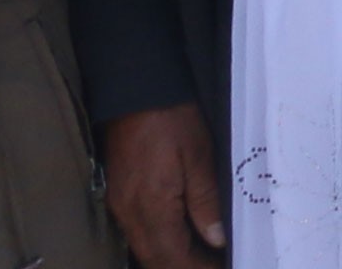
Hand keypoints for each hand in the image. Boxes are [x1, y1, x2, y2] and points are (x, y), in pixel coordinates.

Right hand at [101, 102, 227, 266]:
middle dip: (186, 267)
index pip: (172, 258)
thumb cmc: (170, 118)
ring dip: (173, 258)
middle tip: (216, 263)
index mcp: (151, 207)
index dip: (198, 268)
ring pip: (146, 249)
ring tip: (204, 255)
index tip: (221, 267)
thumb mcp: (199, 156)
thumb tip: (216, 238)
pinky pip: (138, 234)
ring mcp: (120, 206)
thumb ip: (205, 201)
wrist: (135, 90)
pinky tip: (181, 237)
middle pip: (156, 260)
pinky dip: (161, 243)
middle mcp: (130, 214)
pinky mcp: (119, 196)